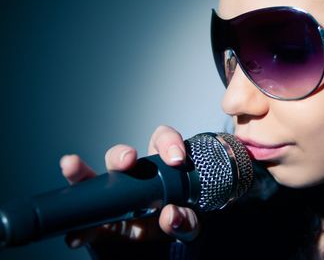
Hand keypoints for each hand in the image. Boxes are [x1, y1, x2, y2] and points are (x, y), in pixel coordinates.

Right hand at [59, 125, 199, 247]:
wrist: (168, 243)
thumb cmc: (180, 221)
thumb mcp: (190, 221)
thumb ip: (187, 219)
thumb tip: (171, 215)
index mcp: (160, 170)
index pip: (162, 141)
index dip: (168, 142)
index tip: (176, 159)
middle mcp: (134, 179)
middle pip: (120, 157)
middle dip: (120, 154)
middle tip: (127, 160)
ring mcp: (114, 200)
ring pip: (93, 181)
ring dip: (80, 174)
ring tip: (72, 166)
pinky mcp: (103, 225)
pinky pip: (87, 225)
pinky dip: (80, 231)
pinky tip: (76, 235)